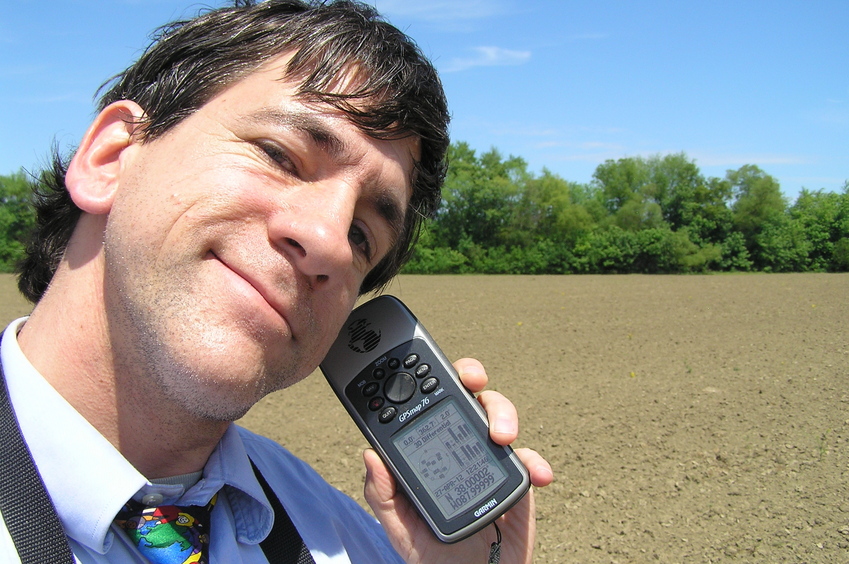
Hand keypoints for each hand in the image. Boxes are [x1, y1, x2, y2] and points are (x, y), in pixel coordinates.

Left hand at [363, 358, 553, 563]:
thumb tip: (370, 455)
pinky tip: (536, 474)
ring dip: (503, 416)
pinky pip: (529, 460)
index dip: (422, 379)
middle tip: (470, 380)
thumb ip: (383, 494)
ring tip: (502, 437)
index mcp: (429, 449)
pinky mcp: (516, 479)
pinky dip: (534, 463)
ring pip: (499, 416)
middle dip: (469, 375)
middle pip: (466, 395)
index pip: (425, 403)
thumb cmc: (434, 556)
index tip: (419, 367)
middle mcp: (460, 444)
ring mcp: (489, 458)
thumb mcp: (400, 527)